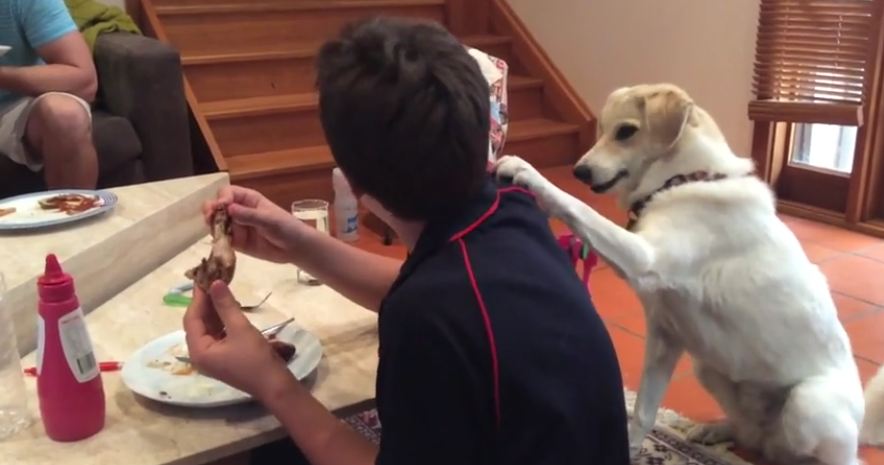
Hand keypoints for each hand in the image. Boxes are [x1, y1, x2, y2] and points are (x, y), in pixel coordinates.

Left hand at [183, 280, 291, 400]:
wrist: (274, 386)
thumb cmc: (255, 358)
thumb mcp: (240, 329)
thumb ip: (226, 305)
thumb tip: (215, 283)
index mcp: (198, 350)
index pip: (192, 319)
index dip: (198, 298)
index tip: (204, 278)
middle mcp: (200, 355)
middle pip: (198, 323)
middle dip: (205, 303)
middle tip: (213, 281)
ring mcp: (212, 357)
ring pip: (208, 328)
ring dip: (214, 310)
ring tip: (221, 290)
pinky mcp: (223, 357)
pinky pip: (217, 335)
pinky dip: (222, 321)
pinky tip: (229, 308)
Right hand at [203, 186, 306, 262]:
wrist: (295, 248)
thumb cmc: (286, 228)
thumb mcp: (269, 220)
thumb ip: (250, 215)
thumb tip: (229, 208)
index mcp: (248, 199)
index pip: (228, 193)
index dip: (222, 197)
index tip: (222, 206)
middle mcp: (239, 211)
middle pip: (218, 206)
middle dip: (211, 209)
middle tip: (209, 217)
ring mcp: (236, 226)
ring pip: (217, 223)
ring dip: (212, 225)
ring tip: (213, 230)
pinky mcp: (236, 242)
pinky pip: (223, 239)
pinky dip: (218, 240)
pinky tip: (218, 243)